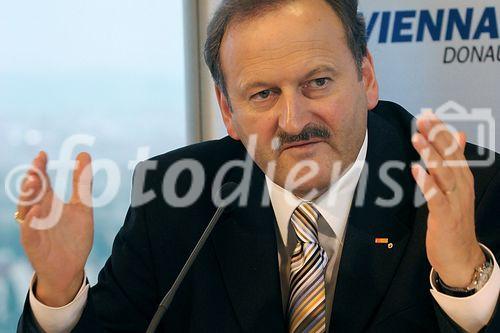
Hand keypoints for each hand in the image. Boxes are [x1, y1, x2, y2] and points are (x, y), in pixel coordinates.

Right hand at [17, 151, 93, 306]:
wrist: (70, 268)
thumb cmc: (73, 236)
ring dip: (29, 196)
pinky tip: (35, 211)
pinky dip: (30, 221)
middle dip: (33, 179)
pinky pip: (28, 232)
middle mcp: (38, 213)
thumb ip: (82, 183)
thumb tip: (84, 154)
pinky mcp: (34, 244)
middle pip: (32, 193)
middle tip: (36, 164)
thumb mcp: (82, 207)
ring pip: (26, 209)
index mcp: (48, 203)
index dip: (40, 168)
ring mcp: (34, 228)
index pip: (41, 182)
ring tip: (34, 181)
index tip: (42, 154)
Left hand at [411, 112, 484, 287]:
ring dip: (430, 155)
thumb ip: (455, 162)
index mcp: (463, 178)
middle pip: (449, 157)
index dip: (441, 132)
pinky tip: (416, 170)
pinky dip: (427, 183)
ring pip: (444, 174)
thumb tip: (459, 135)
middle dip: (436, 137)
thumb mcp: (457, 188)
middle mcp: (462, 186)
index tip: (428, 114)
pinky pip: (436, 197)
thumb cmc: (455, 220)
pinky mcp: (446, 217)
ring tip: (416, 138)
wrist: (461, 256)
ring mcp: (455, 201)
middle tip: (422, 118)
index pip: (453, 149)